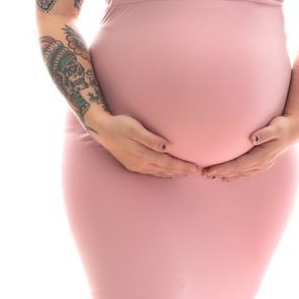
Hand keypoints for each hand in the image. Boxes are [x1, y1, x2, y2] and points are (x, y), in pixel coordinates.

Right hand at [87, 112, 201, 178]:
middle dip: (182, 172)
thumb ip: (150, 138)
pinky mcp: (132, 165)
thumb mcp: (134, 128)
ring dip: (173, 174)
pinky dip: (163, 173)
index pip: (168, 164)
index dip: (182, 167)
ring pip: (159, 173)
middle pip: (166, 170)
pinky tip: (168, 172)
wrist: (101, 129)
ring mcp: (136, 166)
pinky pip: (152, 172)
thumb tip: (167, 147)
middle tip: (197, 173)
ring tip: (186, 174)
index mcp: (143, 155)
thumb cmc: (119, 125)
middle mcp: (140, 163)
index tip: (195, 168)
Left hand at [201, 114, 298, 180]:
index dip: (223, 168)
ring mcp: (262, 165)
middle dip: (220, 173)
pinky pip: (245, 172)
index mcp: (262, 156)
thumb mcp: (276, 127)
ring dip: (226, 175)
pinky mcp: (262, 163)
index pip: (238, 165)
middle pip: (237, 171)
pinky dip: (235, 175)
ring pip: (240, 173)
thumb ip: (265, 132)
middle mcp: (261, 164)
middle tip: (203, 174)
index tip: (209, 170)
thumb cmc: (283, 126)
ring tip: (211, 176)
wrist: (294, 131)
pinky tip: (226, 176)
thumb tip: (254, 138)